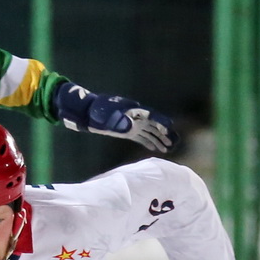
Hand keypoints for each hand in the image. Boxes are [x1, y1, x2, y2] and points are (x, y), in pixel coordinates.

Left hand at [52, 82, 175, 153]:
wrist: (86, 112)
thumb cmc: (96, 112)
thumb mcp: (105, 117)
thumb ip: (118, 122)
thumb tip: (131, 128)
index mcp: (133, 110)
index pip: (151, 115)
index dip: (161, 121)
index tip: (170, 127)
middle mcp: (135, 116)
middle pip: (154, 124)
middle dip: (164, 133)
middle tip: (174, 143)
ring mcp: (132, 123)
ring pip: (149, 131)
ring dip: (158, 139)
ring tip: (168, 149)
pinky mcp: (127, 130)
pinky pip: (141, 136)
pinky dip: (149, 141)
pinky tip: (155, 148)